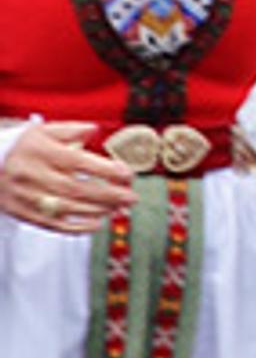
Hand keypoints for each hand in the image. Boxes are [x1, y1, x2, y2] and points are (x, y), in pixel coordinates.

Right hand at [0, 123, 131, 235]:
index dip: (106, 170)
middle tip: (132, 197)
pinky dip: (77, 227)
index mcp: (42, 152)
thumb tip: (95, 130)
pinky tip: (97, 224)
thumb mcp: (43, 130)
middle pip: (77, 189)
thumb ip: (71, 130)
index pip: (79, 162)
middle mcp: (35, 175)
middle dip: (109, 195)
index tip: (128, 174)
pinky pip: (53, 225)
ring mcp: (29, 197)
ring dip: (98, 211)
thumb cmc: (21, 147)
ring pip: (68, 209)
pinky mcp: (24, 213)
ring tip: (119, 208)